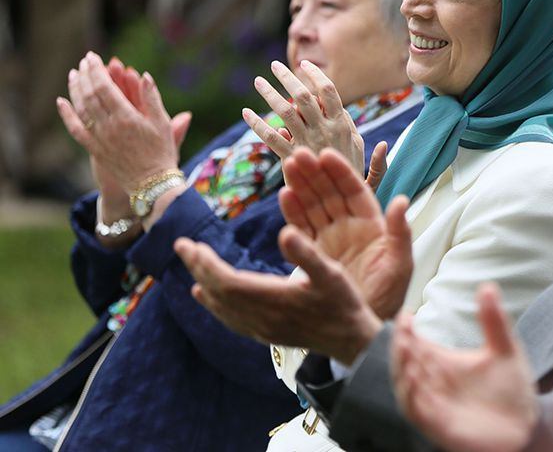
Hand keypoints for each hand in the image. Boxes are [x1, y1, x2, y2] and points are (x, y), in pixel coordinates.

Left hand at [56, 51, 182, 193]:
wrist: (152, 184)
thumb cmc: (162, 152)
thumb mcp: (163, 123)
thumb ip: (152, 98)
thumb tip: (144, 75)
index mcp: (127, 117)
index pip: (105, 87)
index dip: (97, 70)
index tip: (93, 57)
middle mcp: (109, 127)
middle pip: (90, 95)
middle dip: (85, 75)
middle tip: (84, 61)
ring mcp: (99, 138)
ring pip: (80, 108)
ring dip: (75, 89)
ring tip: (74, 74)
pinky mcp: (94, 149)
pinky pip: (75, 129)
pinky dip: (66, 114)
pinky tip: (61, 101)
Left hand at [175, 225, 382, 363]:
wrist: (351, 342)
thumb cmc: (344, 303)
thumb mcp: (332, 273)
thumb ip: (306, 253)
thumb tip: (285, 231)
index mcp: (274, 299)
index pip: (227, 282)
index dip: (206, 263)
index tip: (191, 243)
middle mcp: (262, 318)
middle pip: (218, 293)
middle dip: (198, 268)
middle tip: (182, 245)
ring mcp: (262, 329)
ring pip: (221, 307)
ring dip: (203, 284)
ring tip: (193, 264)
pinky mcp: (266, 334)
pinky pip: (229, 319)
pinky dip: (213, 304)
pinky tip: (206, 296)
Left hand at [244, 60, 363, 174]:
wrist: (341, 195)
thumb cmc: (350, 168)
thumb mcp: (357, 143)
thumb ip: (345, 120)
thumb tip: (330, 102)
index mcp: (341, 124)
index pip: (328, 91)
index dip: (314, 74)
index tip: (303, 64)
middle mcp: (324, 130)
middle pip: (303, 96)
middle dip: (287, 77)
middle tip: (274, 65)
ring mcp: (306, 143)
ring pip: (285, 112)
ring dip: (269, 94)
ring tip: (258, 81)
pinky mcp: (292, 157)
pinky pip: (270, 138)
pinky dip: (256, 124)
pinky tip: (246, 112)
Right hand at [279, 146, 411, 318]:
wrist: (364, 330)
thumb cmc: (389, 298)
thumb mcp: (400, 265)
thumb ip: (400, 233)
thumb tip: (402, 200)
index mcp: (372, 226)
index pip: (356, 192)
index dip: (342, 173)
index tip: (327, 155)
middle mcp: (349, 228)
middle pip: (331, 193)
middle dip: (317, 173)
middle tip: (300, 154)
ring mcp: (330, 239)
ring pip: (314, 206)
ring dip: (302, 185)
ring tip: (289, 165)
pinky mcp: (313, 254)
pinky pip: (302, 228)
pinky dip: (293, 212)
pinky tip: (284, 195)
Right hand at [391, 284, 537, 451]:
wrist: (527, 427)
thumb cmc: (512, 390)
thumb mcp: (505, 349)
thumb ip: (494, 320)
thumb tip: (488, 285)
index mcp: (443, 362)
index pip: (415, 343)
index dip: (406, 329)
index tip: (407, 312)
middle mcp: (433, 382)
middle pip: (405, 361)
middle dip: (401, 345)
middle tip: (405, 329)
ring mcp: (434, 404)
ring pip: (405, 385)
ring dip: (402, 367)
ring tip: (406, 348)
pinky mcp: (438, 425)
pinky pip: (416, 411)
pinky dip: (411, 396)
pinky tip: (413, 379)